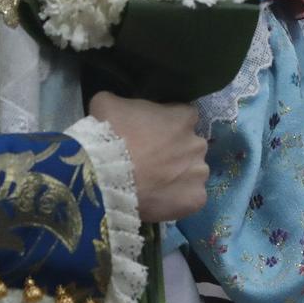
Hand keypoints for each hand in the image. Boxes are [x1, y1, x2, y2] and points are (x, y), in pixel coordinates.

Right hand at [87, 92, 207, 222]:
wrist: (104, 176)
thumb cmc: (109, 135)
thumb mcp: (107, 104)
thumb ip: (122, 102)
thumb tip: (119, 109)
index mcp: (183, 118)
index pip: (184, 117)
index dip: (168, 125)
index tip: (153, 134)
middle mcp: (197, 144)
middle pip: (191, 146)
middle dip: (176, 152)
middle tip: (152, 161)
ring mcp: (199, 173)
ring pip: (193, 172)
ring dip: (179, 176)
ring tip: (155, 184)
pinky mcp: (196, 198)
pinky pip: (192, 197)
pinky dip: (179, 199)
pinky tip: (160, 200)